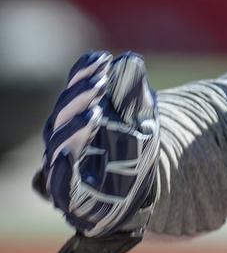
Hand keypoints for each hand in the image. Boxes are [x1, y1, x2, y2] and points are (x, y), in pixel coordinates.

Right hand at [34, 51, 159, 236]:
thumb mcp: (142, 119)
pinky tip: (67, 155)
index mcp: (77, 117)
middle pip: (63, 114)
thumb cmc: (133, 151)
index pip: (75, 91)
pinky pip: (58, 181)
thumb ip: (134, 92)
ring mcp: (63, 166)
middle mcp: (64, 139)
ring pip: (59, 144)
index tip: (102, 58)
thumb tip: (131, 59)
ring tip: (94, 112)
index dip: (83, 74)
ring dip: (74, 128)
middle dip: (80, 96)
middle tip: (102, 81)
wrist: (138, 194)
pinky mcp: (68, 194)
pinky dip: (60, 168)